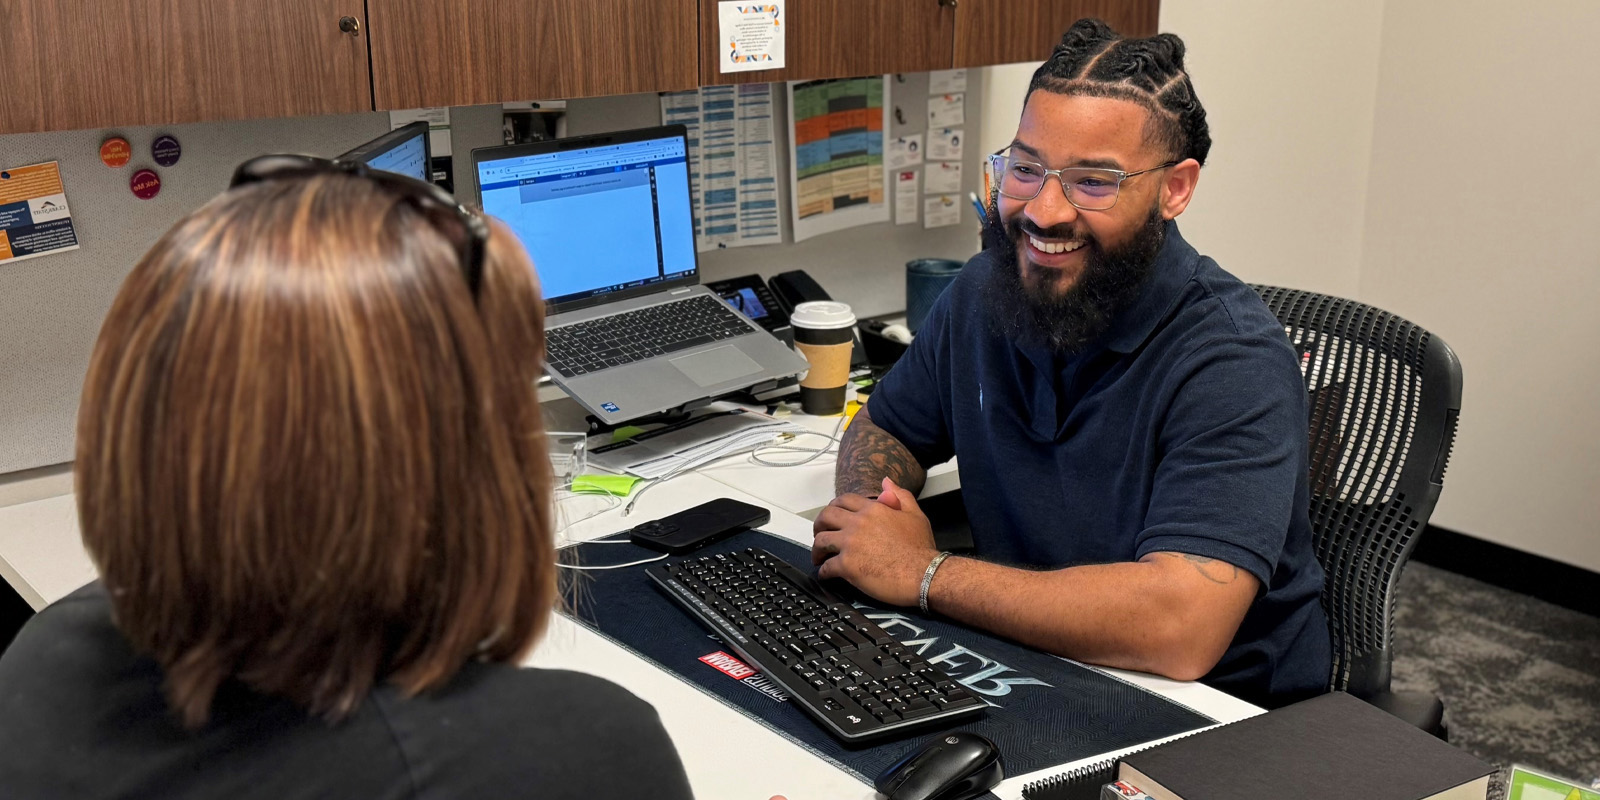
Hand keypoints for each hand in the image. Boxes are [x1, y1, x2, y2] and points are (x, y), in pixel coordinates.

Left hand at [811, 478, 937, 606]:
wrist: (924, 574)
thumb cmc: (921, 548)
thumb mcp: (915, 515)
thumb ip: (900, 495)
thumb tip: (886, 482)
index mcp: (873, 510)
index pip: (844, 500)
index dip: (834, 507)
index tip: (833, 517)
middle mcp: (858, 523)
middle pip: (826, 516)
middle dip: (819, 525)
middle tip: (820, 534)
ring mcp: (851, 544)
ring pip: (821, 541)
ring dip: (817, 549)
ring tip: (819, 557)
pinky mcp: (847, 566)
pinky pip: (826, 567)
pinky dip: (824, 572)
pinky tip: (827, 574)